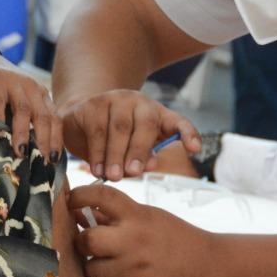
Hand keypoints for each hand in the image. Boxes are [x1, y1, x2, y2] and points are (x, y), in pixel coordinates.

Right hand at [0, 54, 63, 162]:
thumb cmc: (6, 90)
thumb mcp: (23, 102)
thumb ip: (30, 121)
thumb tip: (34, 155)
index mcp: (43, 96)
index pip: (55, 120)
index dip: (56, 140)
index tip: (54, 160)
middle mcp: (32, 89)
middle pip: (43, 117)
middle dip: (43, 141)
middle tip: (40, 161)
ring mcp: (14, 83)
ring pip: (24, 110)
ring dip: (22, 133)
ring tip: (21, 152)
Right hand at [60, 90, 200, 180]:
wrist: (81, 119)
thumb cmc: (114, 139)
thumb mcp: (133, 151)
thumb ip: (143, 158)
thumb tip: (148, 165)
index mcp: (157, 114)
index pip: (179, 123)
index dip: (189, 134)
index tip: (195, 150)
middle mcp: (139, 102)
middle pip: (145, 124)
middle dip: (140, 151)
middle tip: (134, 173)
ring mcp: (114, 99)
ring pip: (119, 128)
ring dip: (116, 155)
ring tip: (112, 176)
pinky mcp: (91, 104)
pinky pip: (96, 129)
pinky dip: (97, 153)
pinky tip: (96, 169)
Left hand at [68, 183, 210, 276]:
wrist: (205, 267)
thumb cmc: (172, 237)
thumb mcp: (148, 217)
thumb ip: (114, 216)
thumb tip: (79, 213)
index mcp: (138, 217)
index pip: (100, 197)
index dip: (80, 195)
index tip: (72, 200)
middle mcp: (134, 242)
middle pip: (87, 242)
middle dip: (82, 242)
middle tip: (88, 243)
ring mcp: (136, 271)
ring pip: (92, 272)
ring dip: (96, 267)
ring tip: (111, 262)